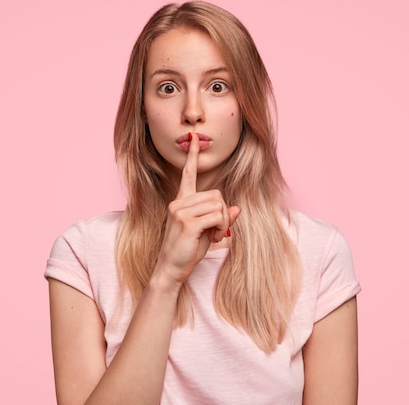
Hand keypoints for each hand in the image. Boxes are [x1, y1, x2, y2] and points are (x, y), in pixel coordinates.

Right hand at [154, 133, 240, 284]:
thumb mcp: (207, 232)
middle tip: (217, 231)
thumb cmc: (187, 251)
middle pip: (216, 194)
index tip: (194, 138)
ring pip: (218, 204)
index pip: (187, 174)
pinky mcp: (187, 222)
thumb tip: (237, 208)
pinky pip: (216, 216)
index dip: (193, 156)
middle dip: (222, 213)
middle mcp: (179, 202)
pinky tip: (213, 237)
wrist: (171, 269)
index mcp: (181, 201)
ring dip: (223, 222)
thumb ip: (220, 218)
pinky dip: (221, 227)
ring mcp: (181, 211)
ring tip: (214, 236)